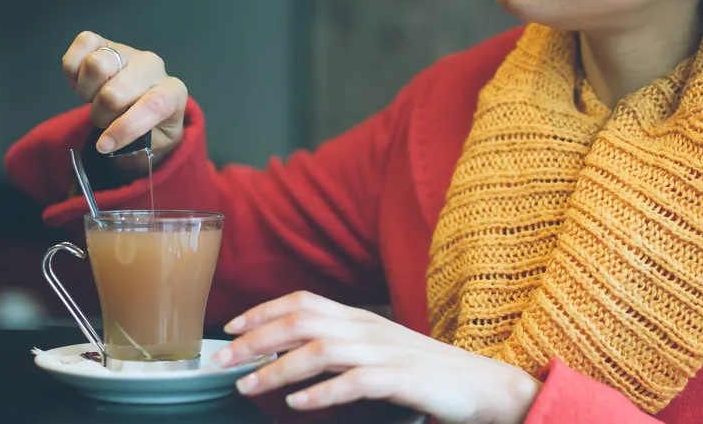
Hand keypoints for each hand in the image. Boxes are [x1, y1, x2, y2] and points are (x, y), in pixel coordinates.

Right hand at [61, 31, 186, 162]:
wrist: (142, 106)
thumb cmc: (150, 127)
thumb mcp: (154, 141)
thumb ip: (138, 141)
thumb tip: (107, 141)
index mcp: (173, 91)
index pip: (153, 105)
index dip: (126, 128)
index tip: (105, 146)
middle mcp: (153, 66)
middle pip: (113, 92)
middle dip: (102, 115)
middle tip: (107, 118)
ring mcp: (129, 51)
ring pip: (95, 66)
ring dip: (88, 92)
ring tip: (96, 99)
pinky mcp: (104, 42)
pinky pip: (82, 44)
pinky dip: (75, 69)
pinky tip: (85, 83)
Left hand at [214, 291, 542, 423]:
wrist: (482, 385)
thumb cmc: (426, 372)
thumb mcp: (380, 349)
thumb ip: (343, 346)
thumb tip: (295, 353)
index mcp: (361, 318)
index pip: (303, 301)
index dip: (263, 310)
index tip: (229, 327)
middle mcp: (368, 328)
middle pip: (303, 320)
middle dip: (255, 338)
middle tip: (220, 360)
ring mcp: (385, 352)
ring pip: (321, 348)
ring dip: (277, 366)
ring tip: (247, 385)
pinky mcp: (402, 379)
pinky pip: (355, 382)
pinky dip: (322, 392)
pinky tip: (297, 402)